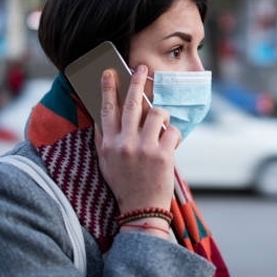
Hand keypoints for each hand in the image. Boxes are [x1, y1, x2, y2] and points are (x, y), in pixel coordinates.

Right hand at [94, 66, 180, 214]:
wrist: (141, 210)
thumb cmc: (124, 184)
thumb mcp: (106, 162)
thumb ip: (104, 139)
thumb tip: (102, 115)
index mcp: (108, 144)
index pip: (106, 110)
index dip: (108, 88)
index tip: (109, 72)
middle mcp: (124, 143)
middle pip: (131, 104)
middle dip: (136, 81)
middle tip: (141, 67)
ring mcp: (144, 148)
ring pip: (156, 113)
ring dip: (162, 115)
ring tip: (162, 125)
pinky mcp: (163, 155)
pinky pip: (172, 131)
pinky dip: (174, 134)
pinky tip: (171, 144)